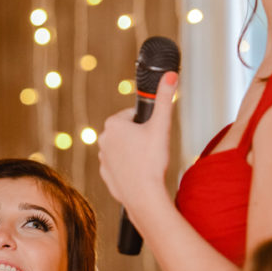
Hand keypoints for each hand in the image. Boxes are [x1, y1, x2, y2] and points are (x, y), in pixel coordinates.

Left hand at [98, 71, 177, 211]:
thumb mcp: (161, 124)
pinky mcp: (105, 174)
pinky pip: (121, 165)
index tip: (153, 135)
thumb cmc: (151, 160)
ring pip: (125, 148)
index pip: (134, 115)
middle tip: (152, 149)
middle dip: (141, 137)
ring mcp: (102, 158)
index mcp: (113, 124)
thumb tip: (170, 75)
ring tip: (146, 162)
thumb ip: (165, 98)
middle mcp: (102, 139)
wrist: (143, 195)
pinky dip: (130, 167)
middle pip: (129, 131)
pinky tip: (139, 173)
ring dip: (135, 152)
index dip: (148, 123)